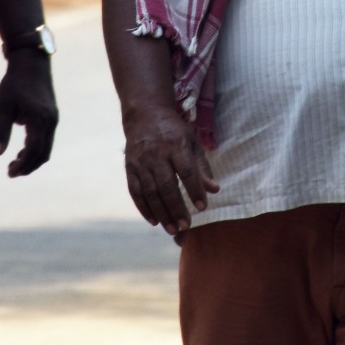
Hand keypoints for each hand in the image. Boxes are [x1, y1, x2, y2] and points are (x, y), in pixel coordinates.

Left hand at [0, 51, 57, 176]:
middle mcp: (50, 122)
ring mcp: (53, 119)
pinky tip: (22, 150)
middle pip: (43, 154)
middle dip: (28, 166)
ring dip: (32, 159)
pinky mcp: (51, 116)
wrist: (31, 62)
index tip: (9, 172)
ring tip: (14, 163)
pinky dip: (36, 149)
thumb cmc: (14, 83)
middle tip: (10, 172)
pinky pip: (47, 139)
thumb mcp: (3, 106)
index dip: (22, 165)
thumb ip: (0, 131)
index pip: (33, 151)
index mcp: (40, 120)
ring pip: (46, 148)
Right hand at [121, 104, 218, 237]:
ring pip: (150, 192)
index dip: (195, 190)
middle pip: (166, 185)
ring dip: (161, 212)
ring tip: (172, 229)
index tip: (203, 207)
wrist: (145, 115)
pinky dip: (143, 208)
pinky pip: (135, 191)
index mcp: (176, 145)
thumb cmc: (174, 132)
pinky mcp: (130, 168)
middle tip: (186, 226)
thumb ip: (202, 167)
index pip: (186, 171)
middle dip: (176, 208)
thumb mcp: (192, 142)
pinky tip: (154, 221)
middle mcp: (156, 154)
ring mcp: (141, 162)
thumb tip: (215, 190)